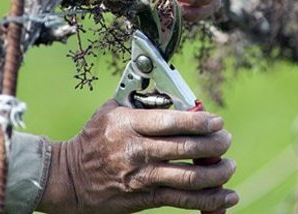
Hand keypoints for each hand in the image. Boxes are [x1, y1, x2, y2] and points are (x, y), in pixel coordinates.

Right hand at [37, 100, 237, 213]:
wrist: (68, 178)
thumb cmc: (94, 139)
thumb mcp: (112, 111)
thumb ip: (142, 102)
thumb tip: (177, 97)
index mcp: (129, 124)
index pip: (173, 121)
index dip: (201, 121)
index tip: (217, 121)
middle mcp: (137, 151)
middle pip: (187, 148)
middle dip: (215, 144)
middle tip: (226, 140)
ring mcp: (142, 177)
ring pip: (190, 177)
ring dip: (217, 172)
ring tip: (229, 166)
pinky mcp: (145, 199)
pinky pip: (183, 200)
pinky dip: (210, 199)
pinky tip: (227, 195)